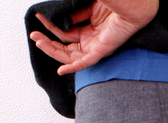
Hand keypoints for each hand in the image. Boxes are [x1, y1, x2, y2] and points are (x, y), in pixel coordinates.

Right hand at [29, 1, 156, 74]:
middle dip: (48, 42)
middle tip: (34, 35)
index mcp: (89, 28)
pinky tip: (60, 69)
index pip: (65, 32)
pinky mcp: (103, 50)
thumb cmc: (118, 3)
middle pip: (65, 47)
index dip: (50, 27)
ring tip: (39, 42)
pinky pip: (86, 63)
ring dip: (53, 51)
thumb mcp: (87, 6)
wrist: (133, 4)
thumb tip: (57, 19)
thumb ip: (73, 14)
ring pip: (71, 55)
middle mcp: (93, 39)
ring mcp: (97, 46)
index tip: (37, 18)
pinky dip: (73, 67)